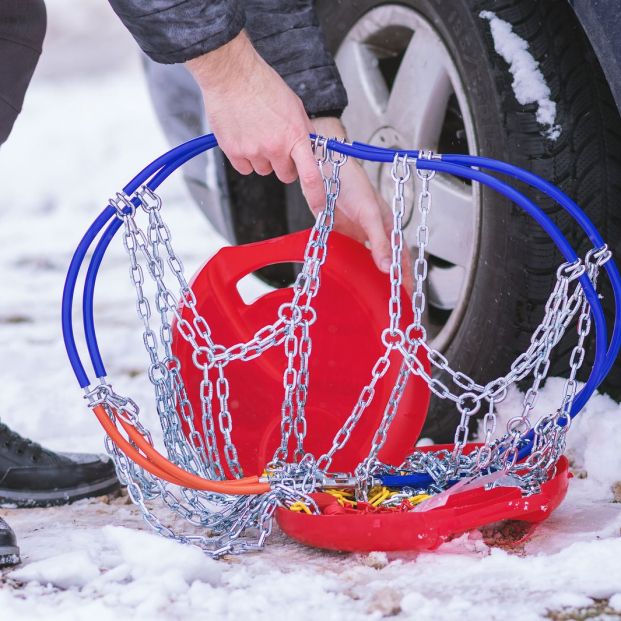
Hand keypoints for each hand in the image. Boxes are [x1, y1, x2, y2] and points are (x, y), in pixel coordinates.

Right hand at [186, 32, 324, 214]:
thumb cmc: (262, 85)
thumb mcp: (294, 106)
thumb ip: (303, 132)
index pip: (311, 176)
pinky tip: (244, 137)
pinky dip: (245, 158)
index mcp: (295, 135)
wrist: (232, 74)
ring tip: (257, 133)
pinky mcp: (234, 152)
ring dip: (263, 159)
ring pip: (264, 171)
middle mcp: (275, 147)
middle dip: (285, 164)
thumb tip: (310, 149)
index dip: (317, 197)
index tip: (321, 208)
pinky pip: (245, 168)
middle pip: (285, 175)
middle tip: (277, 144)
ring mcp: (254, 151)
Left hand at [311, 117, 412, 290]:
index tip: (407, 294)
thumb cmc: (351, 181)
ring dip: (369, 276)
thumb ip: (379, 241)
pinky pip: (344, 254)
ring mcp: (354, 233)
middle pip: (384, 261)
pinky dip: (347, 266)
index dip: (404, 275)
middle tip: (392, 302)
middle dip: (390, 281)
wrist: (324, 167)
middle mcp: (371, 231)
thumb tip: (387, 266)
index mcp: (386, 225)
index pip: (400, 256)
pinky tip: (348, 276)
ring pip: (364, 260)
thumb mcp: (370, 214)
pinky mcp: (337, 232)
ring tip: (373, 295)